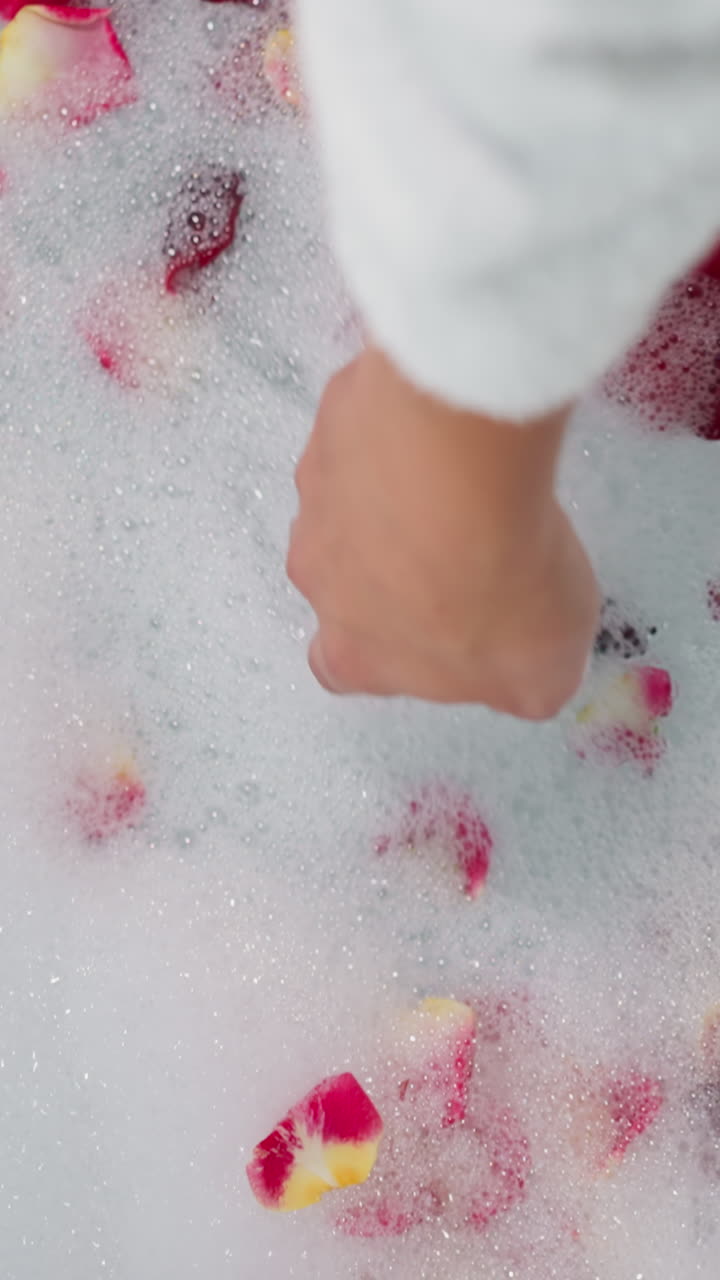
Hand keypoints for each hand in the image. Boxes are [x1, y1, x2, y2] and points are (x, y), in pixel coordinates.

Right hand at [287, 346, 598, 717]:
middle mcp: (320, 580)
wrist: (458, 467)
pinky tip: (456, 432)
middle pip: (346, 582)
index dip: (391, 650)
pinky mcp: (333, 427)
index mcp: (357, 655)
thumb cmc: (491, 582)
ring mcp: (318, 499)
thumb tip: (528, 676)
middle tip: (462, 544)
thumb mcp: (542, 672)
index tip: (439, 626)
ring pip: (352, 504)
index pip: (346, 668)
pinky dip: (403, 436)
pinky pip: (368, 436)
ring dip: (397, 497)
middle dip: (395, 565)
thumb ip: (526, 683)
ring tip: (467, 482)